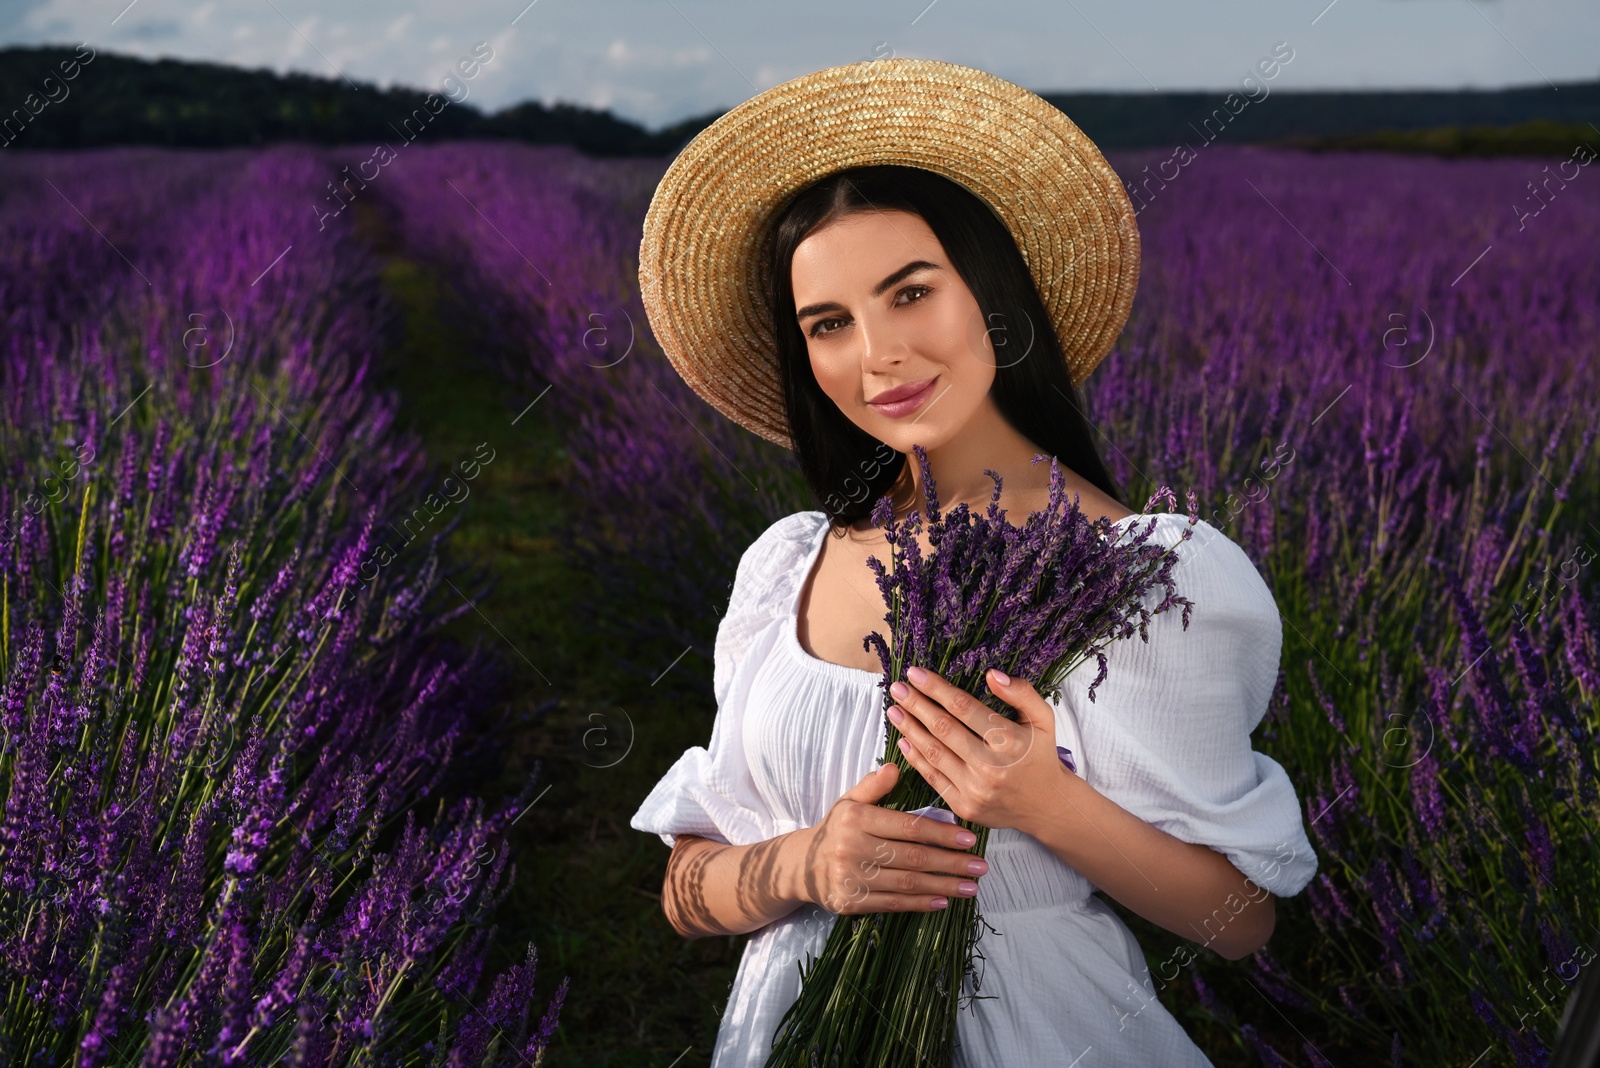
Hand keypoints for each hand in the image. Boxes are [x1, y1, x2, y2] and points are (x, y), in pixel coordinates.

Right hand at [790, 762, 988, 915]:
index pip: (908, 827)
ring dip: (943, 887)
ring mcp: (851, 878)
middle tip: (981, 866)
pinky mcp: (851, 902)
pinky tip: (943, 901)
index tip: (970, 838)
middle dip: (951, 863)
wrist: (802, 865)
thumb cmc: (836, 829)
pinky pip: (893, 903)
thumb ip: (873, 786)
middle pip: (912, 857)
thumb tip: (895, 766)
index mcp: (856, 819)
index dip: (941, 833)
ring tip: (971, 887)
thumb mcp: (849, 801)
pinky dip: (921, 903)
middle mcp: (852, 848)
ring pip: (906, 883)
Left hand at [888, 666, 1070, 836]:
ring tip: (894, 710)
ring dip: (910, 729)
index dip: (936, 689)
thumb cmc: (1041, 756)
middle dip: (916, 705)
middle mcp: (990, 767)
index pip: (963, 708)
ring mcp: (975, 789)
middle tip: (897, 688)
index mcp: (1009, 741)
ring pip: (933, 753)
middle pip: (943, 728)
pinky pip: (933, 778)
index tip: (915, 673)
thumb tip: (991, 675)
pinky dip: (915, 758)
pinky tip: (904, 739)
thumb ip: (1022, 694)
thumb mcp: (1043, 719)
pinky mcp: (964, 806)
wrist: (1046, 805)